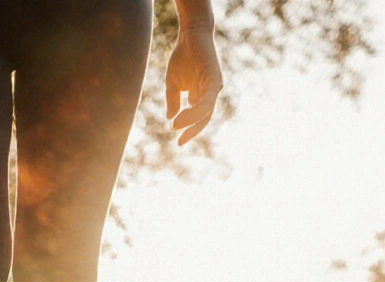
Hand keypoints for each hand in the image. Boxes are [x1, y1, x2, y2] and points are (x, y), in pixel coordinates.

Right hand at [165, 27, 222, 145]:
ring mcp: (213, 86)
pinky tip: (183, 114)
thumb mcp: (173, 83)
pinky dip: (196, 109)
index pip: (198, 118)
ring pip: (206, 111)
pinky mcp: (214, 78)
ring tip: (176, 126)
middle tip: (180, 142)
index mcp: (200, 96)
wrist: (190, 35)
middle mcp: (210, 93)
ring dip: (191, 121)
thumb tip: (170, 118)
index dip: (189, 130)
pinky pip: (207, 99)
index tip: (178, 141)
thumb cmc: (182, 57)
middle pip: (204, 118)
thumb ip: (173, 100)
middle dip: (192, 131)